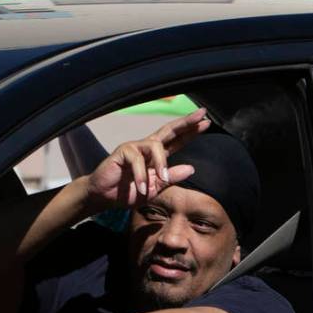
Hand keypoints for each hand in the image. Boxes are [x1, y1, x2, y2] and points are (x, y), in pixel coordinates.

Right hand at [84, 109, 209, 209]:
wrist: (104, 197)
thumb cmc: (128, 192)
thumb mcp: (154, 188)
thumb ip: (170, 178)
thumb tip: (191, 168)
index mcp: (157, 156)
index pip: (177, 140)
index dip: (191, 131)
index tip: (207, 122)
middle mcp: (147, 147)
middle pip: (169, 130)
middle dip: (185, 122)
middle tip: (201, 115)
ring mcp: (135, 147)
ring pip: (155, 145)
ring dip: (161, 164)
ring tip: (162, 178)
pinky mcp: (122, 151)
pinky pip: (137, 159)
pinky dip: (141, 175)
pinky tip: (141, 187)